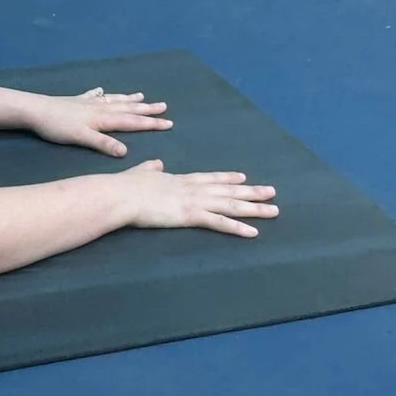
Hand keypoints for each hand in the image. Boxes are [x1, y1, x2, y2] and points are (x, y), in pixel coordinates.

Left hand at [25, 85, 172, 156]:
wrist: (36, 110)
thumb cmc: (57, 127)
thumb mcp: (81, 138)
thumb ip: (103, 144)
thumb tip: (126, 152)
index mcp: (103, 119)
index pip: (132, 122)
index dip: (151, 124)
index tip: (169, 123)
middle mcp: (100, 108)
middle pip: (128, 108)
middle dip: (147, 109)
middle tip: (164, 106)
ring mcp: (89, 102)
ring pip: (115, 100)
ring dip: (130, 99)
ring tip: (142, 95)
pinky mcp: (77, 100)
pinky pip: (96, 95)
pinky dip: (103, 93)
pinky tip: (103, 90)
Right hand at [120, 159, 277, 236]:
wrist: (122, 194)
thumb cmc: (127, 186)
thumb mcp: (142, 173)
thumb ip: (151, 168)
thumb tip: (156, 163)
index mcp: (181, 179)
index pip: (211, 178)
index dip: (229, 179)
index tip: (245, 178)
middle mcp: (193, 188)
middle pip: (228, 190)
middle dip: (252, 192)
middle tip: (272, 192)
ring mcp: (194, 201)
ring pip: (231, 204)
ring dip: (254, 208)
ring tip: (273, 210)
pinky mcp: (190, 216)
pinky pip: (219, 222)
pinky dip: (237, 227)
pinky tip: (253, 232)